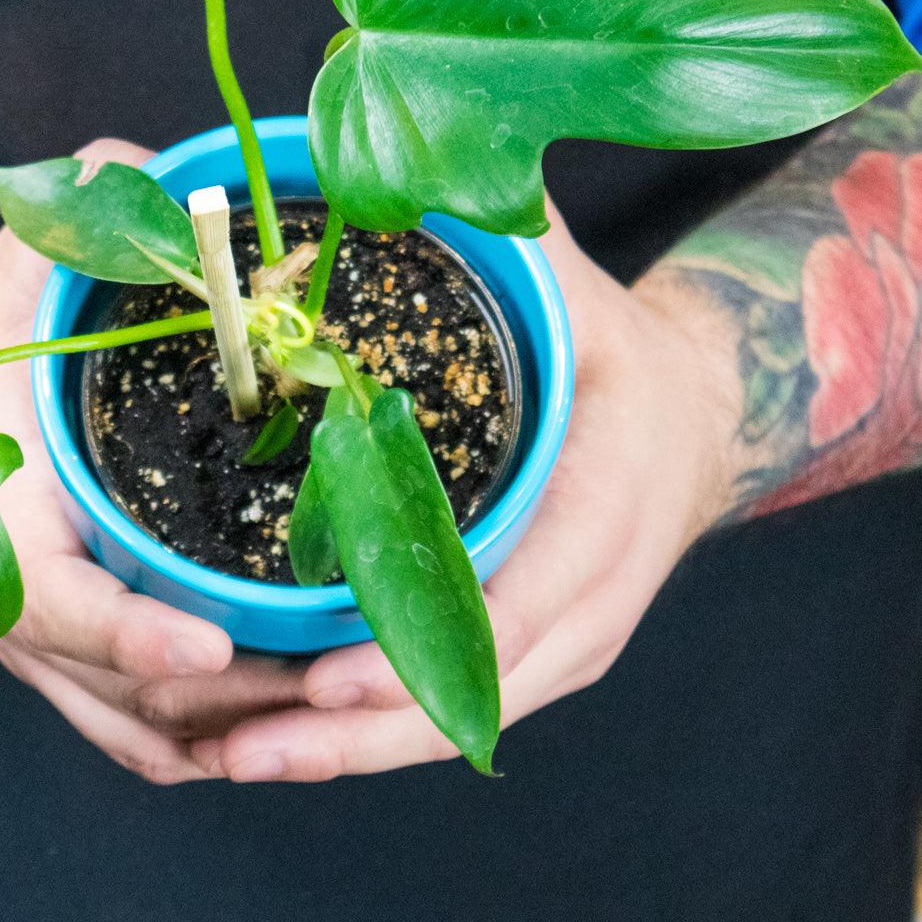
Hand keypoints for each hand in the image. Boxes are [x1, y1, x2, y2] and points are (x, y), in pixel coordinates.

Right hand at [0, 139, 307, 783]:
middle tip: (324, 684)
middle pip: (109, 688)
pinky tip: (260, 733)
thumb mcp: (17, 259)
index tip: (205, 641)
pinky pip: (120, 721)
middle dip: (218, 700)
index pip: (47, 598)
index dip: (122, 632)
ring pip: (127, 722)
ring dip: (222, 730)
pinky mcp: (65, 642)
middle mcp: (6, 589)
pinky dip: (187, 739)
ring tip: (323, 711)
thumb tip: (156, 172)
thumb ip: (83, 207)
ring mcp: (37, 632)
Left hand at [188, 204, 743, 781]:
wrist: (687, 419)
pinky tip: (290, 740)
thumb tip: (388, 164)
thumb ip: (496, 237)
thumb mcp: (571, 285)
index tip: (324, 680)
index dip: (420, 647)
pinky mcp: (537, 654)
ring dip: (347, 752)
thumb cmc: (616, 350)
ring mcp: (569, 638)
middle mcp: (595, 597)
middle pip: (474, 692)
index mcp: (609, 502)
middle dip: (355, 733)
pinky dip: (372, 734)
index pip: (521, 601)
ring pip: (457, 720)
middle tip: (237, 745)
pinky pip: (454, 707)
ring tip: (235, 757)